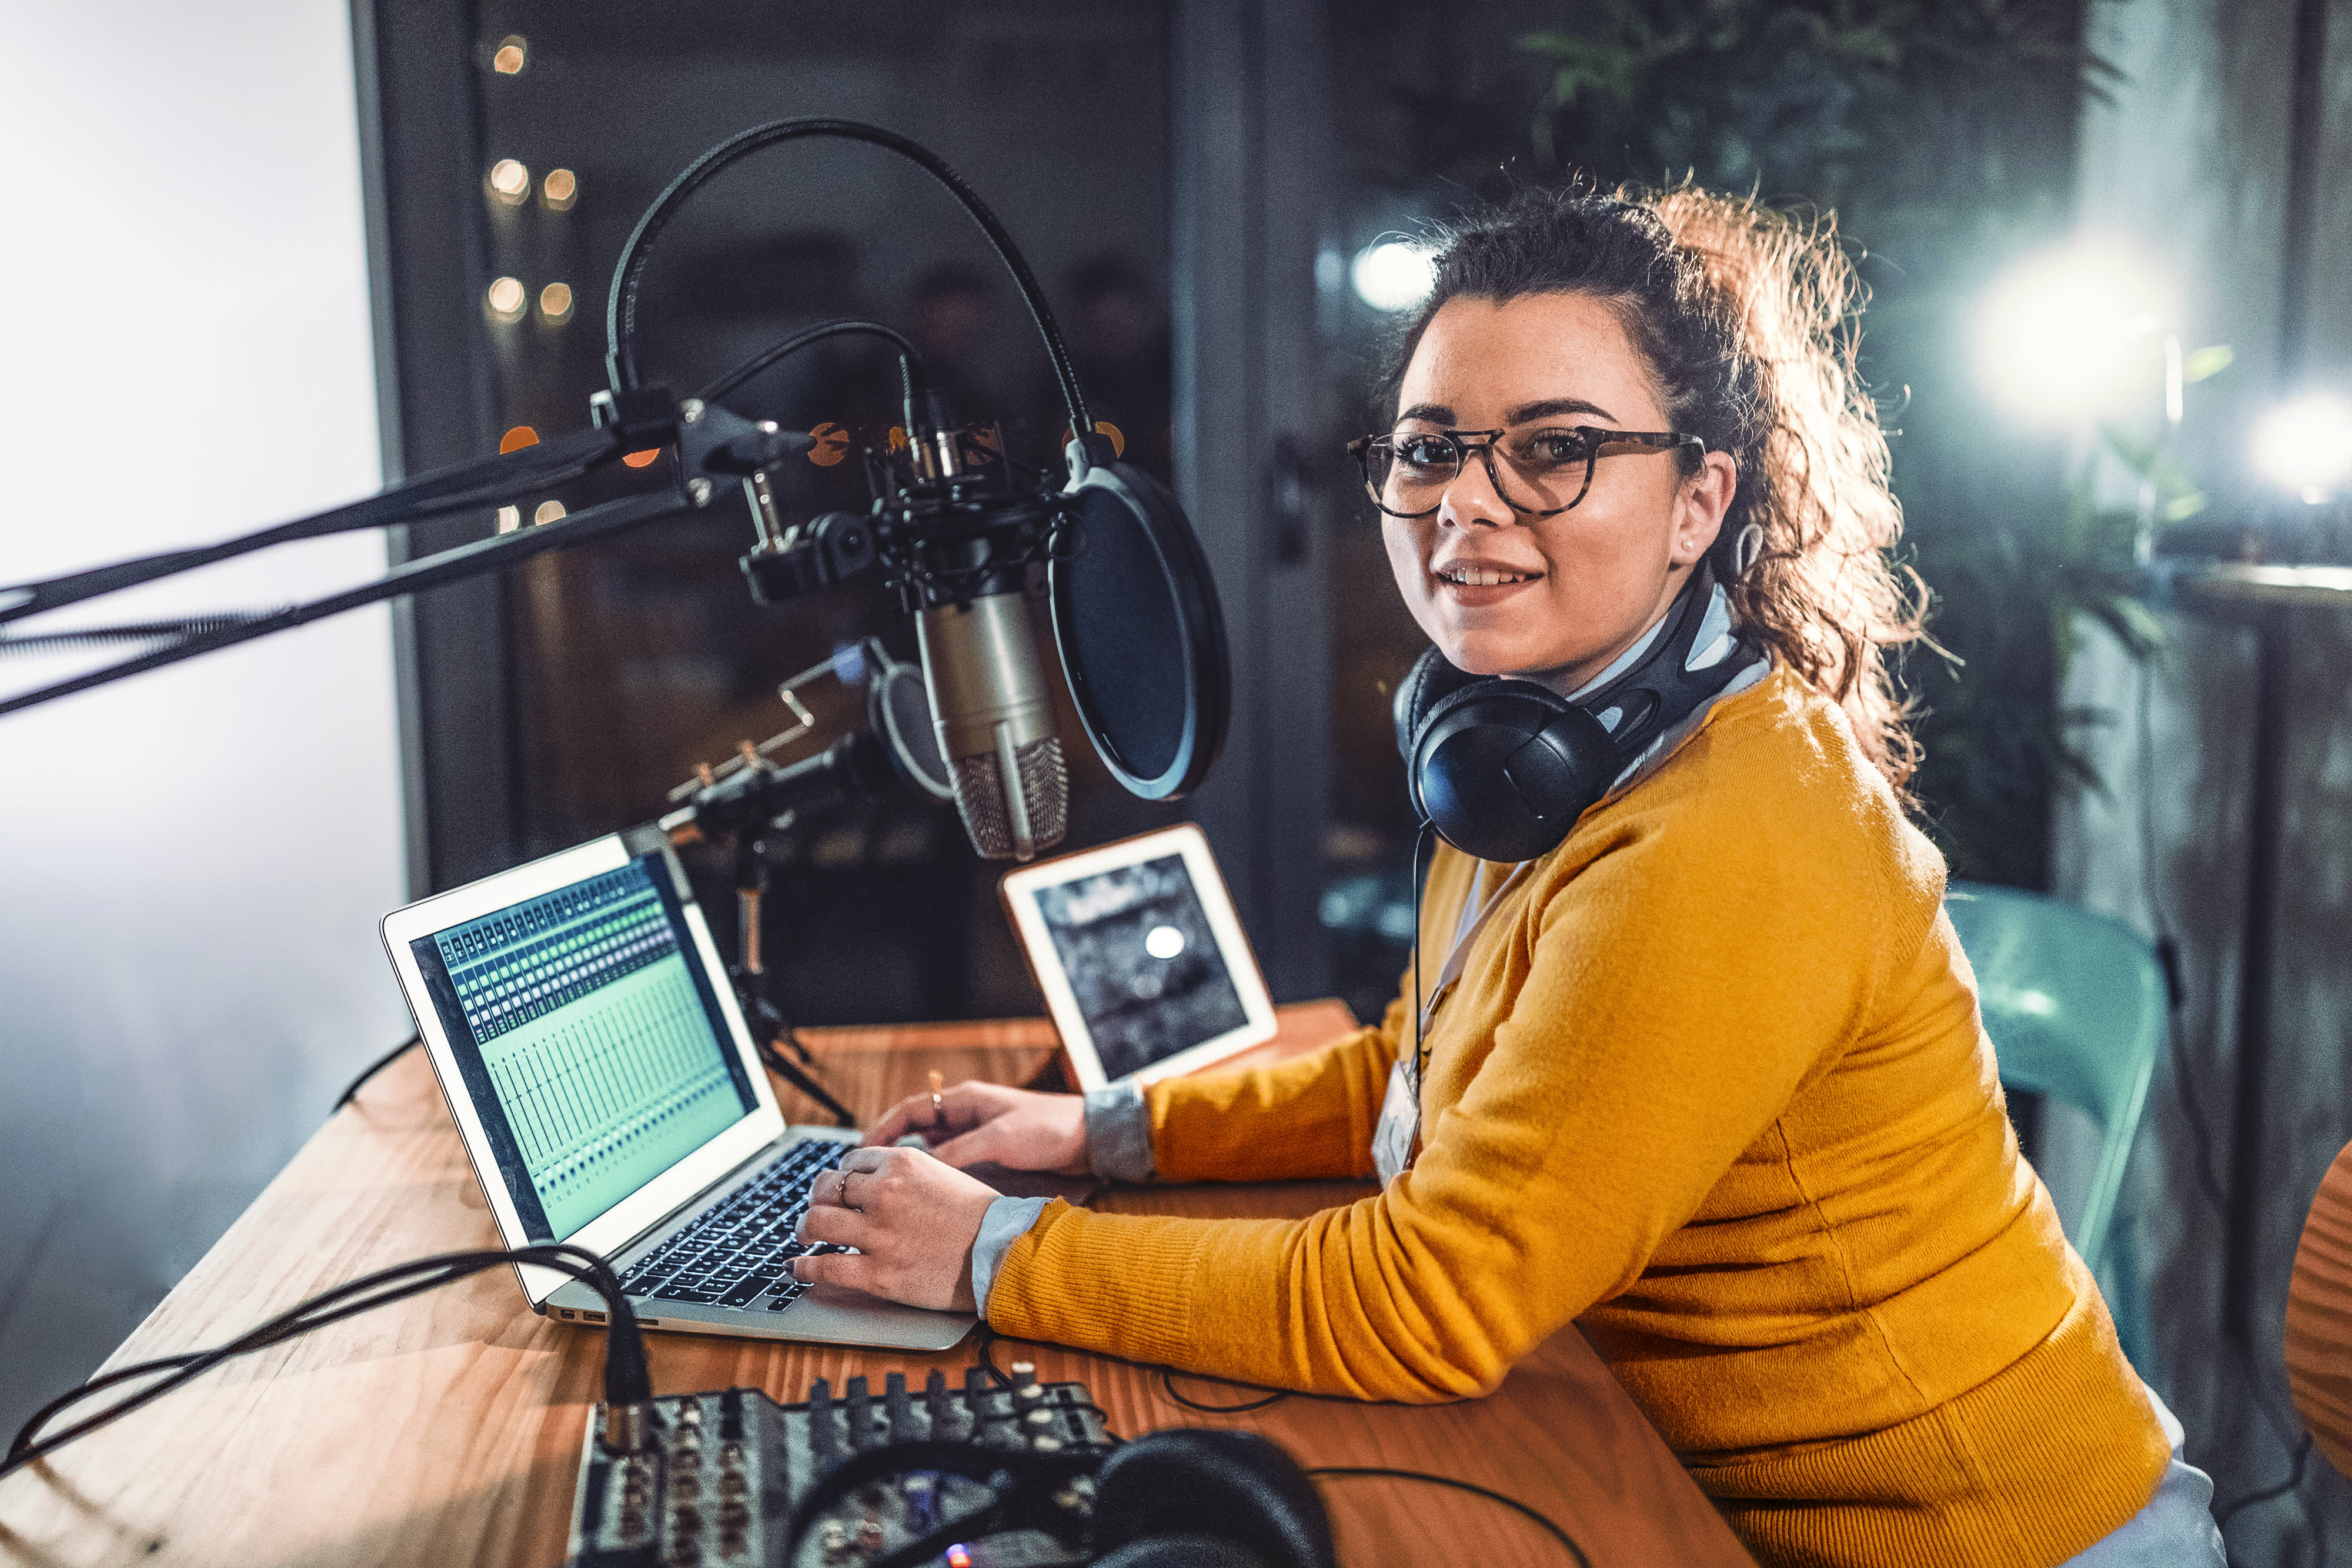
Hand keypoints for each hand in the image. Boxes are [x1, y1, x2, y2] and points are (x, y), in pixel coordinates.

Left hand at [792, 1146, 997, 1311]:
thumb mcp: (943, 1175)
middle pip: (826, 1188)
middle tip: (815, 1210)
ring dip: (804, 1229)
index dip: (841, 1177)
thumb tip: (875, 1181)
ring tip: (803, 1236)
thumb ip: (907, 1175)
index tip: (839, 1188)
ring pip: (816, 1223)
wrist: (1004, 1253)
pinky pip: (824, 1268)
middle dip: (817, 1199)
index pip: (851, 1163)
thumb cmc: (982, 1217)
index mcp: (902, 1164)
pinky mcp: (878, 1273)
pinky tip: (797, 1268)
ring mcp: (879, 1234)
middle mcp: (885, 1194)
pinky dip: (803, 1268)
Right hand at [864, 1081, 1088, 1174]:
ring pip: (931, 1147)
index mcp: (965, 1101)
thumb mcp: (999, 1140)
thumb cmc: (1048, 1129)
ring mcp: (976, 1132)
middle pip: (915, 1129)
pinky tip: (925, 1192)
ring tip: (890, 1188)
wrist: (1088, 1140)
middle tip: (867, 1175)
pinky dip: (934, 1173)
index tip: (860, 1152)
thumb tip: (919, 1169)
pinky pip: (950, 1161)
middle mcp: (966, 1114)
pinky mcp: (988, 1151)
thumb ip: (958, 1153)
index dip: (882, 1129)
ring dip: (911, 1164)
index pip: (910, 1110)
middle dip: (890, 1149)